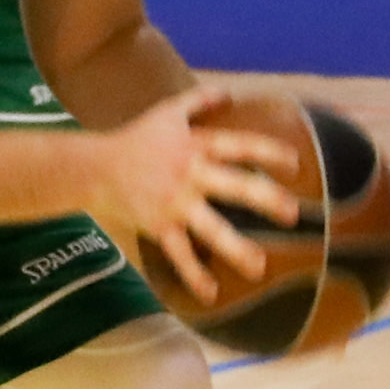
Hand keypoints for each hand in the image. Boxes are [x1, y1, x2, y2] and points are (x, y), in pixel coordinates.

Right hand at [89, 86, 300, 301]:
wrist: (94, 168)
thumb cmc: (136, 138)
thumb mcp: (166, 113)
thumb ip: (198, 101)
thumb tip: (228, 93)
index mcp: (196, 145)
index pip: (240, 145)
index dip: (268, 152)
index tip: (295, 164)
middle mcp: (190, 174)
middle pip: (235, 186)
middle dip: (265, 200)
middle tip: (292, 214)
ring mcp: (175, 203)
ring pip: (210, 228)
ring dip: (235, 248)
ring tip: (259, 266)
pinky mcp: (159, 226)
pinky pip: (179, 255)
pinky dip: (193, 276)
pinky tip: (211, 294)